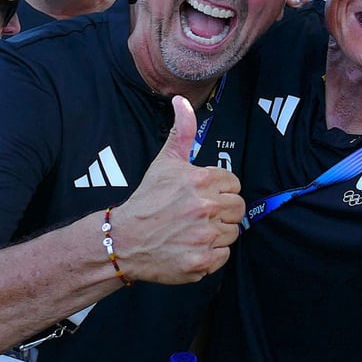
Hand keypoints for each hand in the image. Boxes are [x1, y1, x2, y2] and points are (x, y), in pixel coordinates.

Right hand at [109, 96, 243, 284]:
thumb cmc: (147, 200)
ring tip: (192, 230)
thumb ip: (183, 130)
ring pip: (232, 233)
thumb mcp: (165, 162)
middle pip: (238, 209)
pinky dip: (210, 255)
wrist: (124, 240)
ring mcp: (205, 236)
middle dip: (221, 211)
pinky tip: (191, 247)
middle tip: (198, 215)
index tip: (201, 196)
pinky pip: (224, 256)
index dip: (219, 190)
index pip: (234, 184)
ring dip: (216, 233)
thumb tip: (182, 100)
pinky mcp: (202, 262)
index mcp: (201, 181)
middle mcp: (206, 208)